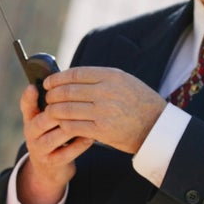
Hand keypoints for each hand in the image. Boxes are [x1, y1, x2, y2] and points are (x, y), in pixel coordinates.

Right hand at [16, 84, 94, 203]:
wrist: (51, 169)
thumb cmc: (55, 135)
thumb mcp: (49, 119)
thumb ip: (55, 103)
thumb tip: (67, 80)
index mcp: (30, 119)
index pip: (26, 106)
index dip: (29, 97)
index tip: (33, 87)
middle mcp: (31, 134)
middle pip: (41, 121)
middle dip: (58, 112)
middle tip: (76, 104)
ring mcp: (40, 150)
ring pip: (54, 137)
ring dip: (71, 128)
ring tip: (86, 120)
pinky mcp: (51, 164)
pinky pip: (66, 153)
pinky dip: (79, 145)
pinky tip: (90, 137)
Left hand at [41, 66, 166, 153]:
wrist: (156, 126)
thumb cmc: (139, 102)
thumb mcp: (124, 81)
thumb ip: (100, 78)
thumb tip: (72, 78)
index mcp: (111, 76)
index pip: (75, 74)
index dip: (57, 78)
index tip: (48, 82)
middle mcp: (106, 91)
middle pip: (67, 91)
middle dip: (52, 95)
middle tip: (47, 98)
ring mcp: (103, 111)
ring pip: (66, 109)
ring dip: (54, 111)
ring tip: (50, 112)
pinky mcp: (101, 130)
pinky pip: (72, 126)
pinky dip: (62, 125)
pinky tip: (60, 124)